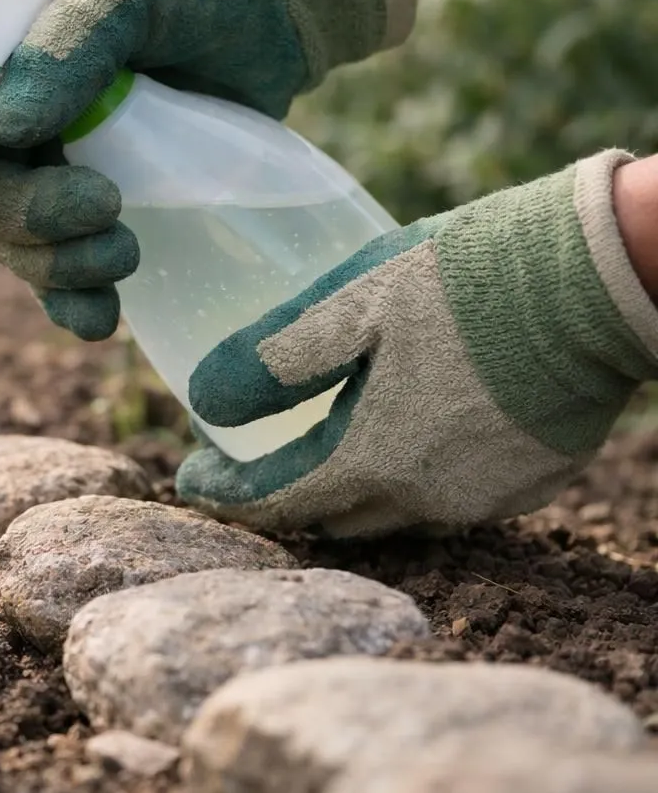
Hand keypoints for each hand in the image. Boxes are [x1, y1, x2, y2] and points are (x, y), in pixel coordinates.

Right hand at [0, 0, 414, 339]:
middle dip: (22, 217)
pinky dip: (75, 298)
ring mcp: (49, 159)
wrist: (277, 2)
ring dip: (55, 265)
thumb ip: (70, 42)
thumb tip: (4, 129)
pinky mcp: (97, 200)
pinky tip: (102, 318)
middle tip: (102, 209)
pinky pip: (63, 266)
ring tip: (126, 254)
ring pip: (14, 238)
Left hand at [175, 151, 657, 537]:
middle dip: (282, 495)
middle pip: (332, 516)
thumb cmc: (469, 279)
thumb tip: (201, 404)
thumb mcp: (351, 303)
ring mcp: (487, 499)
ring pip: (394, 513)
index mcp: (375, 462)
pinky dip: (413, 475)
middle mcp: (430, 502)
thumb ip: (270, 360)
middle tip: (248, 458)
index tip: (190, 476)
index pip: (276, 504)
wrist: (602, 276)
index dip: (225, 495)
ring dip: (350, 488)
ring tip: (321, 443)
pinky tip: (407, 431)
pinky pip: (450, 496)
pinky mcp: (532, 481)